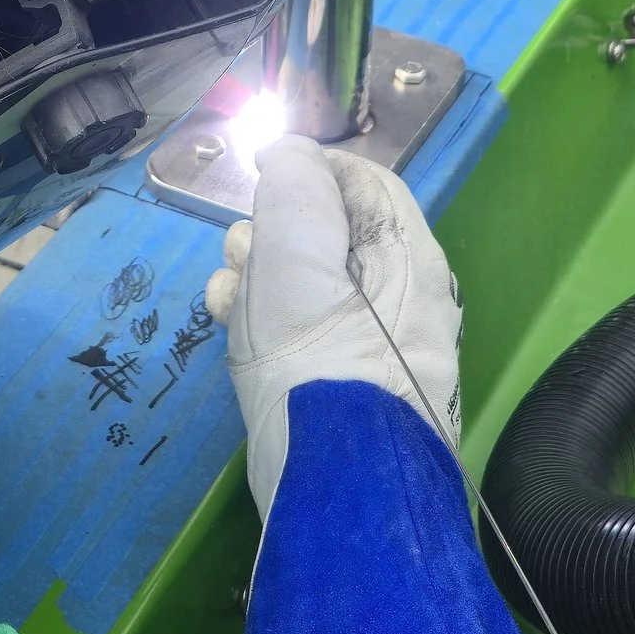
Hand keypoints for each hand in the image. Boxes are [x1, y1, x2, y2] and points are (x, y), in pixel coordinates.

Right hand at [205, 137, 460, 522]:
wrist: (335, 481)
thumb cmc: (318, 355)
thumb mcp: (299, 252)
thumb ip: (294, 189)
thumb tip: (290, 152)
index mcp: (407, 255)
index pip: (366, 183)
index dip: (311, 170)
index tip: (263, 174)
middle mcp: (397, 295)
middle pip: (326, 232)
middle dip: (270, 230)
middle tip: (241, 249)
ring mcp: (366, 342)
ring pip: (301, 282)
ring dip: (254, 274)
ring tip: (228, 292)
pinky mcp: (335, 381)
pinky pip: (296, 330)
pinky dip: (258, 318)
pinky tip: (227, 320)